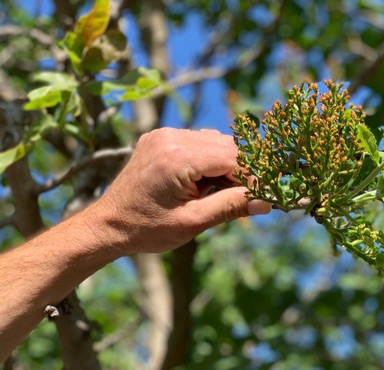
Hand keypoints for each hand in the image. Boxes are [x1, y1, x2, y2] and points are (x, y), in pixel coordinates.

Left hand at [95, 128, 270, 253]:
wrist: (108, 225)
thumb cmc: (147, 229)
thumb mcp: (193, 222)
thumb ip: (230, 207)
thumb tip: (267, 202)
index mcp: (177, 158)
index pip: (232, 157)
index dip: (251, 176)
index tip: (261, 196)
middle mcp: (170, 138)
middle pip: (226, 145)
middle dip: (239, 171)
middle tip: (241, 198)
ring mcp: (163, 135)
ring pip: (214, 141)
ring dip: (225, 165)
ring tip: (217, 193)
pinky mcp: (159, 137)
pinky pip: (197, 141)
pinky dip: (208, 159)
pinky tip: (203, 182)